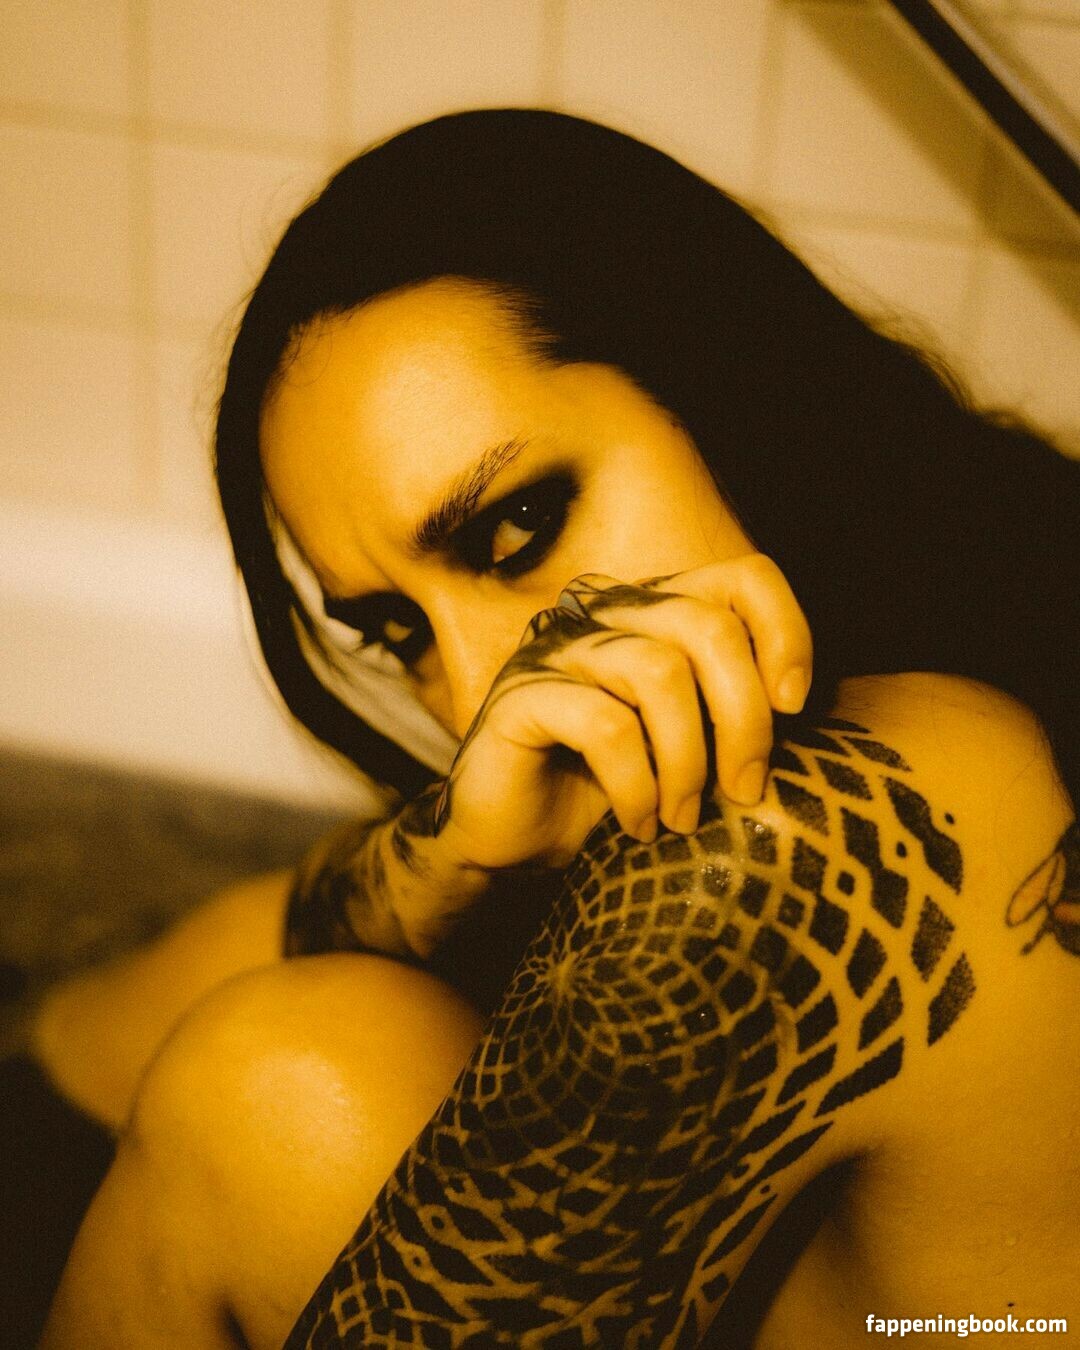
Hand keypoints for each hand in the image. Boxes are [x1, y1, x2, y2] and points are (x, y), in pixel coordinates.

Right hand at [434, 553, 811, 870]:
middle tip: (745, 790)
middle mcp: (606, 613)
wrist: (515, 843)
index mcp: (656, 612)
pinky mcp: (521, 697)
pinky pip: (605, 725)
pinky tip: (640, 825)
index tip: (795, 708)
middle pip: (707, 626)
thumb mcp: (695, 747)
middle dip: (744, 718)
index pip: (741, 578)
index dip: (785, 631)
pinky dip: (637, 786)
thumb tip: (809, 709)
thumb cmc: (614, 792)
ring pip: (658, 672)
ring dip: (687, 763)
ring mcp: (558, 649)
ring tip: (683, 818)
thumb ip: (738, 711)